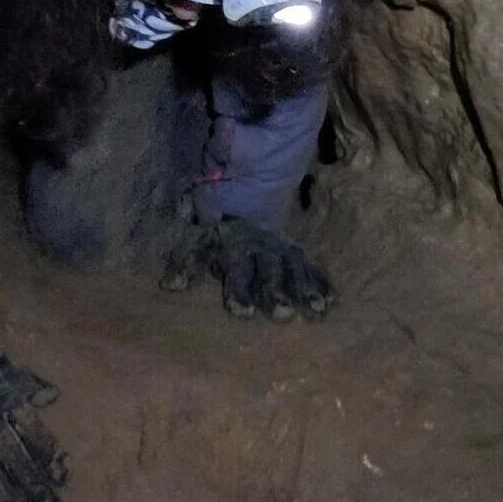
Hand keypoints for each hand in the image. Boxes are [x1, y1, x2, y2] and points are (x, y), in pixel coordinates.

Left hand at [161, 217, 334, 321]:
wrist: (244, 187)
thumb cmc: (216, 229)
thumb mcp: (197, 240)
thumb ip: (185, 263)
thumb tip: (170, 286)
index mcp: (233, 248)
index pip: (236, 270)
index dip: (238, 291)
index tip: (242, 314)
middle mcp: (260, 250)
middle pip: (268, 272)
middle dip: (274, 293)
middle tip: (281, 314)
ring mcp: (280, 249)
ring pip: (293, 269)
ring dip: (303, 289)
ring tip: (315, 310)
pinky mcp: (296, 251)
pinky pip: (311, 266)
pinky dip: (321, 282)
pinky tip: (332, 302)